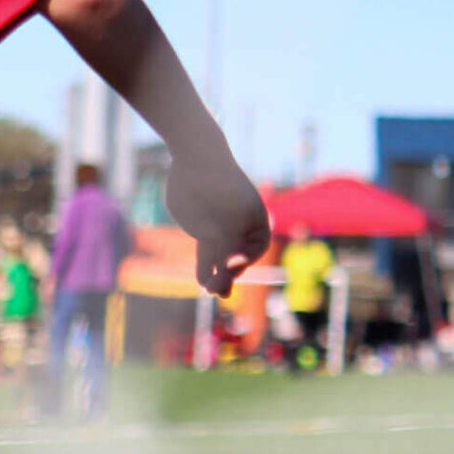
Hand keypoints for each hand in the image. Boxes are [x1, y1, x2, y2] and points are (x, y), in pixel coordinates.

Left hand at [165, 149, 270, 295]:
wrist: (196, 161)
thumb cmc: (218, 187)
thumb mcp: (226, 219)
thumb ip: (227, 247)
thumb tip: (228, 271)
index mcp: (257, 222)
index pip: (254, 250)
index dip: (242, 260)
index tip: (230, 265)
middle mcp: (241, 228)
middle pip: (236, 257)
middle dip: (228, 275)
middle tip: (216, 292)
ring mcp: (221, 230)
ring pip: (220, 258)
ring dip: (216, 275)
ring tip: (211, 291)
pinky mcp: (203, 230)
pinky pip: (206, 253)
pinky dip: (204, 266)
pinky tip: (202, 280)